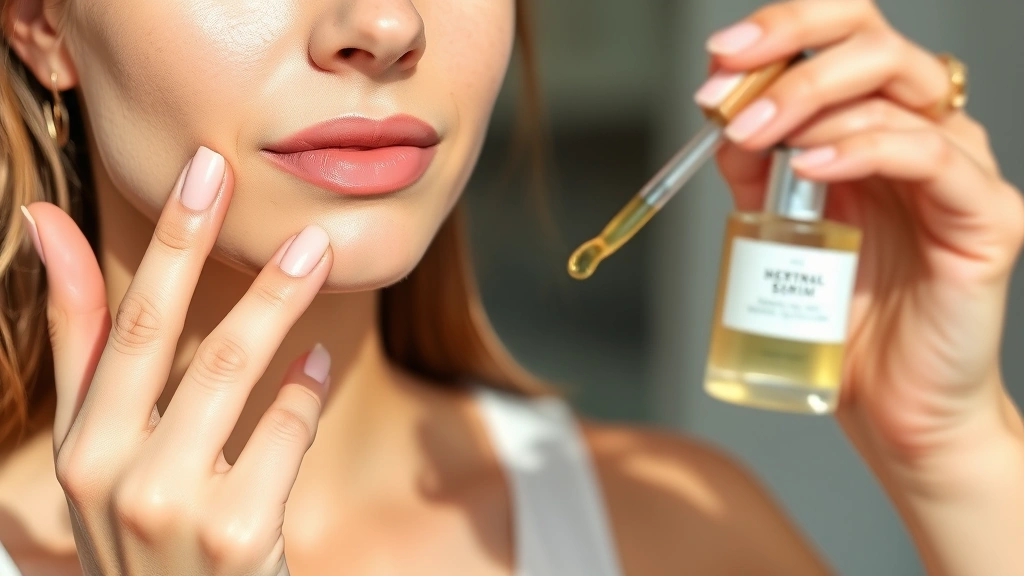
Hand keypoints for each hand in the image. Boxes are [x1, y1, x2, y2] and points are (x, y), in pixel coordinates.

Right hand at [22, 147, 332, 574]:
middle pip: (163, 333)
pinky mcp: (240, 535)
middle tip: (238, 174)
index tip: (201, 167)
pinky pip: (284, 433)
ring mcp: (174, 509)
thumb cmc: (153, 530)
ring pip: (229, 369)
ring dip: (274, 299)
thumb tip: (46, 223)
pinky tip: (319, 360)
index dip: (160, 240)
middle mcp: (111, 477)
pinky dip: (305, 389)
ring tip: (315, 252)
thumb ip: (86, 347)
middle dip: (199, 244)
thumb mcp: (103, 451)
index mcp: (81, 448)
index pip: (119, 322)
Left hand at [702, 1, 1023, 469]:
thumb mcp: (781, 227)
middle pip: (874, 43)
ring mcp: (961, 170)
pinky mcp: (985, 217)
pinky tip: (811, 165)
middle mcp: (927, 132)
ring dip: (811, 102)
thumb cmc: (845, 317)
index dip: (785, 28)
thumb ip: (758, 169)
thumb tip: (720, 111)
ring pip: (900, 90)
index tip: (719, 55)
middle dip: (792, 50)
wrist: (892, 404)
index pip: (846, 37)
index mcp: (879, 125)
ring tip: (754, 135)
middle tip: (729, 92)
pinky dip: (864, 149)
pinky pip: (931, 157)